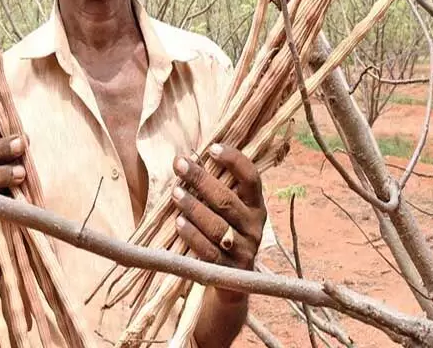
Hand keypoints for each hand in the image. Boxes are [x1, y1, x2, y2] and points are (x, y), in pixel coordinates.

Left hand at [170, 143, 265, 271]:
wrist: (232, 284)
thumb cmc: (224, 233)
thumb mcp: (228, 211)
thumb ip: (214, 187)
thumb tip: (184, 158)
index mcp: (256, 206)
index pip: (251, 178)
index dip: (234, 161)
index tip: (211, 148)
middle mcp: (255, 227)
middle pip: (228, 200)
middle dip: (202, 180)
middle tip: (180, 165)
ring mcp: (244, 250)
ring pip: (218, 226)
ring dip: (194, 207)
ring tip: (175, 193)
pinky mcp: (230, 271)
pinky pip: (209, 251)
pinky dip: (193, 236)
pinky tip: (179, 222)